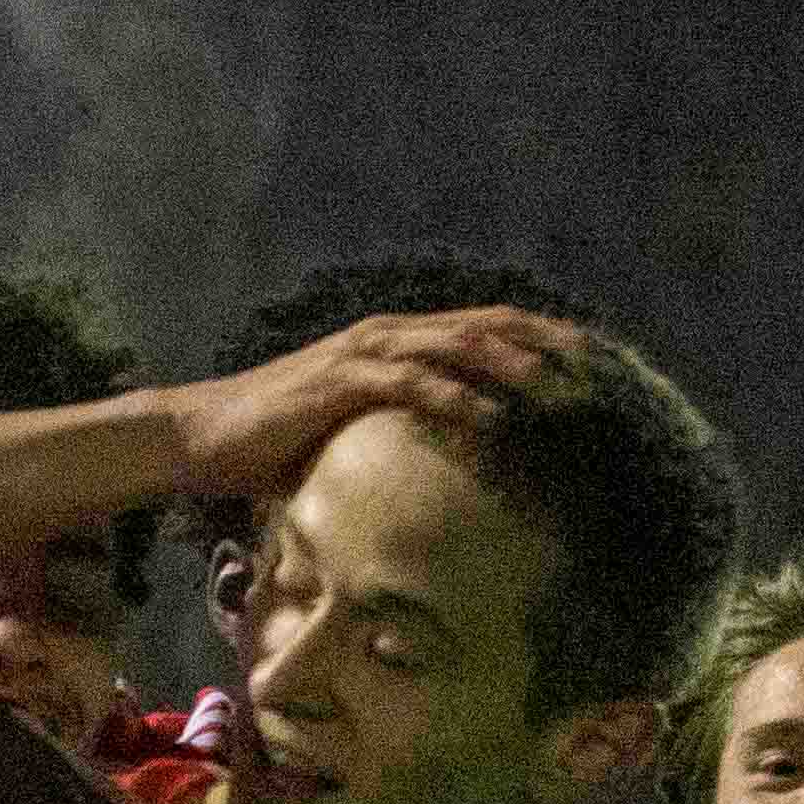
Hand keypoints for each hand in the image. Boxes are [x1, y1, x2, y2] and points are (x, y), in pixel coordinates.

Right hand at [162, 305, 583, 498]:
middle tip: (604, 369)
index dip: (543, 339)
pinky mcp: (340, 383)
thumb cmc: (273, 444)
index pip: (486, 328)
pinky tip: (495, 419)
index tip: (595, 364)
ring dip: (516, 366)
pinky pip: (411, 384)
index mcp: (397, 342)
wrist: (199, 436)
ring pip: (458, 345)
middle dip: (550, 344)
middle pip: (488, 324)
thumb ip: (396, 439)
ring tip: (565, 392)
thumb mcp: (350, 437)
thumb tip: (440, 478)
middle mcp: (388, 335)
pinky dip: (457, 398)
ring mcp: (364, 354)